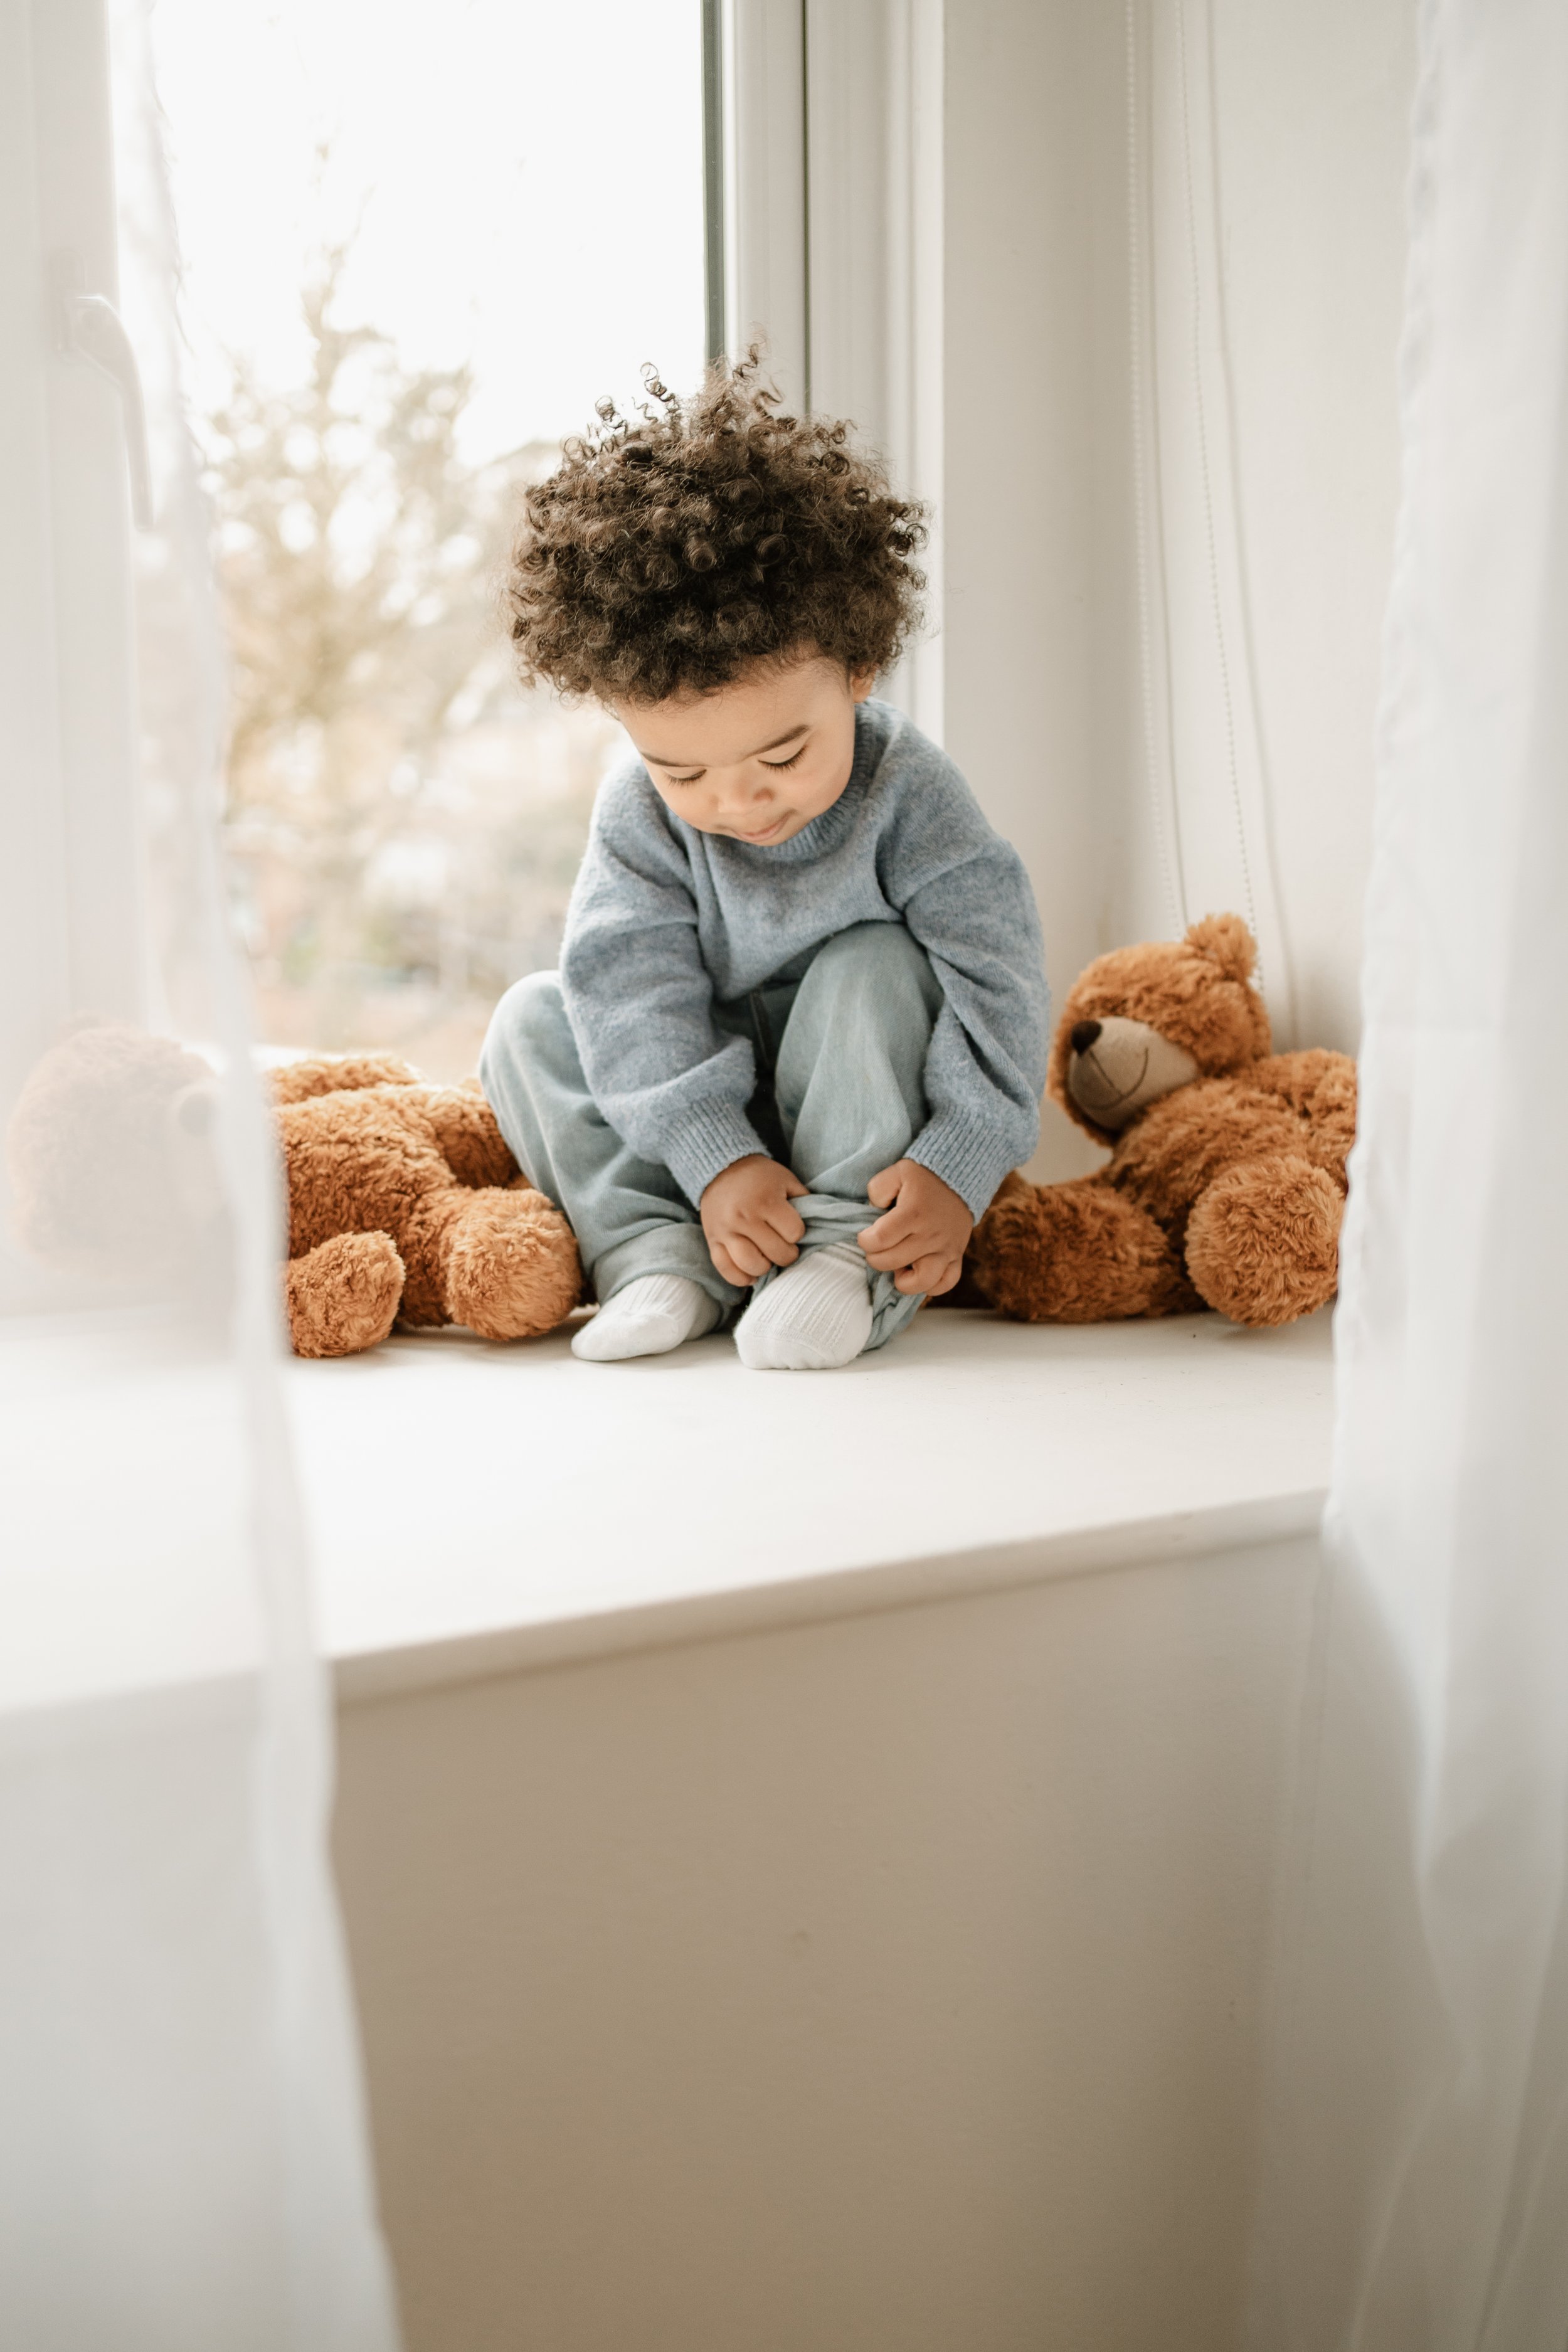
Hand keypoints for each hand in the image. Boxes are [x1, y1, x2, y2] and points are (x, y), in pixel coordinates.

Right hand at [700, 1155, 807, 1286]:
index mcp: (766, 1201)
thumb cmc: (759, 1176)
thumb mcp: (786, 1180)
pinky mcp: (712, 1240)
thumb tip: (816, 1225)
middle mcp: (744, 1218)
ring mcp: (726, 1231)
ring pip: (751, 1265)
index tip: (792, 1227)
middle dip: (787, 1253)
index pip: (794, 1233)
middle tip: (784, 1246)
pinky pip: (726, 1270)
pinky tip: (751, 1273)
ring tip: (767, 1257)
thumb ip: (803, 1201)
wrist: (720, 1168)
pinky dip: (740, 1277)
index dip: (797, 1233)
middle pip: (776, 1253)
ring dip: (765, 1266)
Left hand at [858, 1159, 972, 1296]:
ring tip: (898, 1266)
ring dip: (903, 1280)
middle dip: (876, 1257)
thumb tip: (874, 1211)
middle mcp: (931, 1235)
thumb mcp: (896, 1171)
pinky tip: (917, 1272)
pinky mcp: (957, 1256)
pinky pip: (947, 1283)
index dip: (865, 1241)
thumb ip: (878, 1189)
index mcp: (913, 1212)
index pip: (879, 1240)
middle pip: (892, 1261)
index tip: (866, 1235)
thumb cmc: (923, 1177)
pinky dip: (931, 1286)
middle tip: (878, 1247)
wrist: (959, 1177)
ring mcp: (946, 1248)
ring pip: (923, 1281)